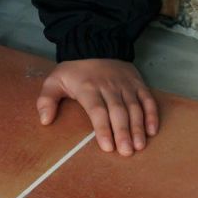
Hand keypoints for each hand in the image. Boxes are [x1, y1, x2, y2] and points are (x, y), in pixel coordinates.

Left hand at [35, 59, 158, 156]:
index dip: (103, 128)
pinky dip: (151, 114)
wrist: (94, 44)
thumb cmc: (74, 70)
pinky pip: (147, 99)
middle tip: (126, 152)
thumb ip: (47, 100)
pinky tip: (152, 131)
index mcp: (88, 88)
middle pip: (118, 111)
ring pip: (134, 107)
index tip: (107, 146)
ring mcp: (125, 85)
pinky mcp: (137, 83)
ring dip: (138, 127)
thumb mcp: (54, 80)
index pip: (97, 110)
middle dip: (123, 132)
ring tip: (139, 146)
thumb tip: (45, 120)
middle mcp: (109, 87)